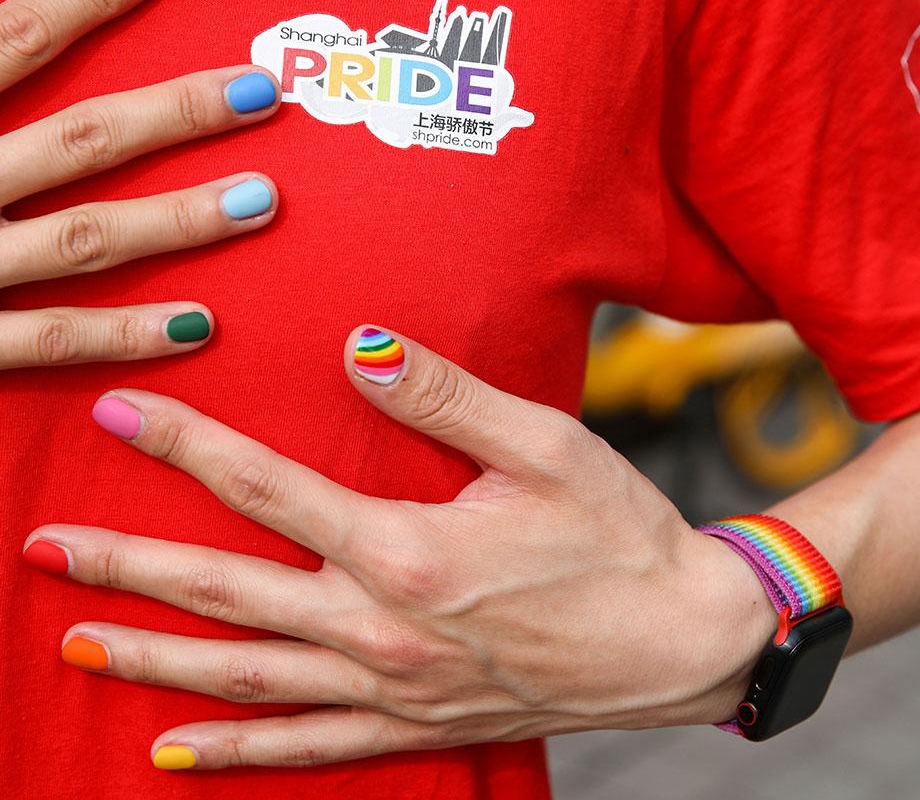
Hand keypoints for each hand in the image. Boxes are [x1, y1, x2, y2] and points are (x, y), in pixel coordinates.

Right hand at [0, 0, 280, 367]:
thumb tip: (8, 24)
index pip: (8, 38)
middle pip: (77, 137)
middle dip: (173, 114)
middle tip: (260, 92)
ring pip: (84, 236)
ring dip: (180, 219)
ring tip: (263, 198)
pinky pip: (47, 339)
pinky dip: (124, 333)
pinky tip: (200, 325)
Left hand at [22, 326, 775, 769]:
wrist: (679, 639)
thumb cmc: (617, 534)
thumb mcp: (542, 445)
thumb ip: (443, 394)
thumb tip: (359, 344)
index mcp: (408, 549)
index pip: (268, 488)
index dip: (188, 446)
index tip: (123, 413)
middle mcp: (384, 627)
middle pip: (229, 593)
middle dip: (128, 564)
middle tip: (45, 546)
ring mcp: (394, 686)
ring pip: (245, 677)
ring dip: (154, 654)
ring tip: (76, 638)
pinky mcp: (417, 722)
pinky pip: (305, 749)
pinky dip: (233, 752)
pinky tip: (172, 752)